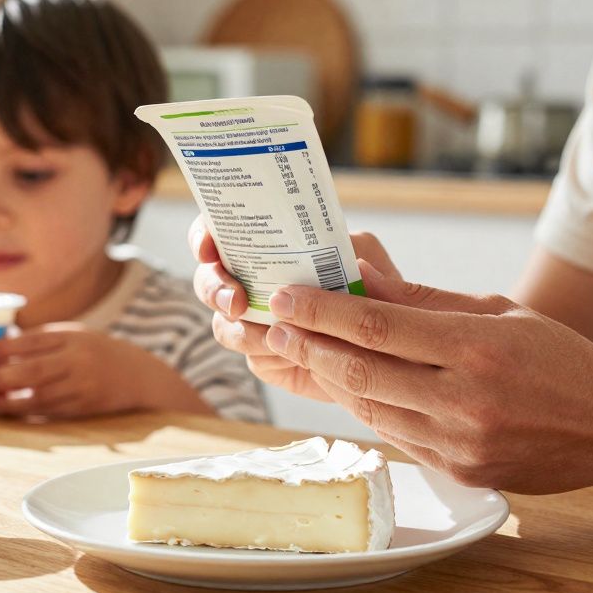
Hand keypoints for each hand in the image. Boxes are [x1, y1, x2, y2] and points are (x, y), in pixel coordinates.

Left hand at [0, 323, 156, 419]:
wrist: (138, 375)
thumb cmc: (96, 352)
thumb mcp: (75, 336)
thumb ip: (42, 340)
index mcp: (73, 337)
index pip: (35, 340)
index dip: (8, 347)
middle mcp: (78, 361)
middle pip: (36, 370)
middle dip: (2, 377)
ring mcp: (82, 386)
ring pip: (41, 396)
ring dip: (9, 402)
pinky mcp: (84, 408)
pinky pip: (51, 412)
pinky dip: (27, 413)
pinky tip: (8, 413)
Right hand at [189, 216, 402, 401]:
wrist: (389, 347)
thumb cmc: (375, 289)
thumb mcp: (370, 258)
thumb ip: (356, 250)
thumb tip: (346, 255)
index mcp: (268, 248)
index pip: (220, 233)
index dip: (203, 238)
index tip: (207, 248)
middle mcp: (252, 283)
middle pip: (207, 281)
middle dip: (214, 289)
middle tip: (236, 302)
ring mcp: (254, 324)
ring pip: (223, 325)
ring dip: (243, 330)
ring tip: (273, 334)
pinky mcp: (267, 359)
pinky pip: (253, 359)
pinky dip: (271, 356)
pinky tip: (294, 355)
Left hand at [262, 260, 592, 493]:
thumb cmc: (558, 359)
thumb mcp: (498, 312)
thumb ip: (425, 300)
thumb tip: (360, 278)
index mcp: (477, 348)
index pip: (378, 327)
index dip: (322, 313)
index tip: (286, 298)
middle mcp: (465, 400)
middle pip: (362, 372)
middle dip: (309, 346)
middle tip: (275, 325)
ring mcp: (460, 443)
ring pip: (370, 409)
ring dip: (329, 378)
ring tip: (302, 351)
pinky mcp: (459, 472)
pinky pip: (394, 435)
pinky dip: (364, 408)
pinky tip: (347, 385)